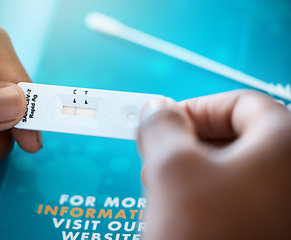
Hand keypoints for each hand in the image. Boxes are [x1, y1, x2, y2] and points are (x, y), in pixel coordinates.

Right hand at [138, 91, 290, 239]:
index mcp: (286, 146)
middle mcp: (289, 173)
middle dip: (188, 143)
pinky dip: (206, 192)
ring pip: (232, 167)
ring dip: (192, 170)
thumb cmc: (214, 237)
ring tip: (166, 189)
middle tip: (160, 156)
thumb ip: (162, 126)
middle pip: (235, 135)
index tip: (166, 122)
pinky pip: (235, 194)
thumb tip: (156, 109)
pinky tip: (184, 207)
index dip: (195, 108)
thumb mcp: (174, 170)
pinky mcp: (266, 224)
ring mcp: (280, 202)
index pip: (239, 102)